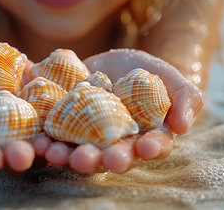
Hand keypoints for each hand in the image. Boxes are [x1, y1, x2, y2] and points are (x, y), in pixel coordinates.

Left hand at [38, 49, 203, 173]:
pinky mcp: (64, 127)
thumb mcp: (170, 78)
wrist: (112, 64)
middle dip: (99, 159)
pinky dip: (45, 141)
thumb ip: (185, 98)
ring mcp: (88, 138)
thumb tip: (182, 126)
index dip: (149, 149)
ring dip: (67, 156)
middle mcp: (115, 144)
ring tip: (57, 154)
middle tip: (90, 159)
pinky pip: (54, 137)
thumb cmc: (146, 73)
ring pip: (78, 151)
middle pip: (109, 156)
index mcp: (144, 137)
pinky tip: (38, 142)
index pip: (150, 146)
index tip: (145, 148)